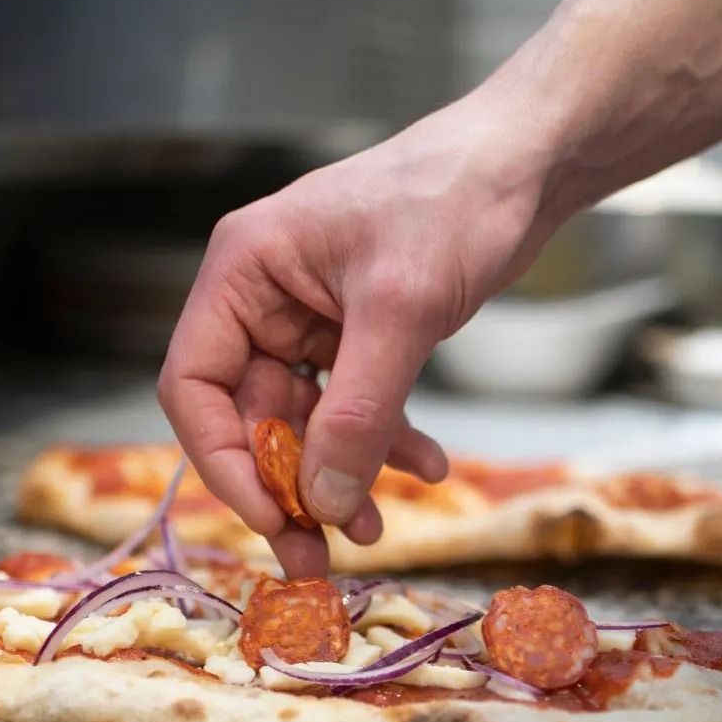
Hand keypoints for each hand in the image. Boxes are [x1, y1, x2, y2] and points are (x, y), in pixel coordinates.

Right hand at [156, 99, 553, 576]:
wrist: (525, 164)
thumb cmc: (453, 202)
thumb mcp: (401, 313)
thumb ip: (357, 413)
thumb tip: (322, 503)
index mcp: (244, 273)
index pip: (196, 386)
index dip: (225, 461)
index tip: (273, 517)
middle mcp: (265, 297)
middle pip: (248, 416)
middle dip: (288, 487)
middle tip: (316, 557)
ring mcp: (311, 316)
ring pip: (305, 422)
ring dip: (338, 477)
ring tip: (375, 529)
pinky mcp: (359, 331)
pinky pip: (354, 406)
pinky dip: (384, 443)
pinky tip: (427, 468)